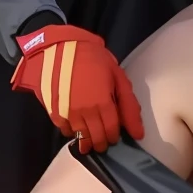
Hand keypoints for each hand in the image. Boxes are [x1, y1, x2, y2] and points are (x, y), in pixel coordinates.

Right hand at [10, 24, 143, 151]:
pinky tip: (76, 127)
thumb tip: (138, 133)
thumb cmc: (93, 60)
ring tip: (91, 140)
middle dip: (102, 142)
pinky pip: (64, 129)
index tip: (115, 137)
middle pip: (96, 137)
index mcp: (103, 103)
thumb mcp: (118, 77)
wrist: (60, 49)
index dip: (114, 136)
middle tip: (104, 142)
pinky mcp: (53, 111)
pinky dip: (71, 131)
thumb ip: (129, 105)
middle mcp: (85, 112)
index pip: (111, 130)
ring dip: (87, 140)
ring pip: (80, 136)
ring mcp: (67, 113)